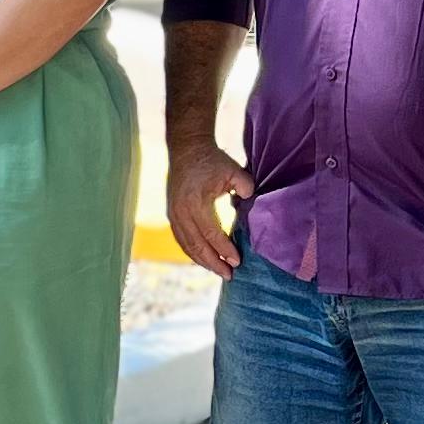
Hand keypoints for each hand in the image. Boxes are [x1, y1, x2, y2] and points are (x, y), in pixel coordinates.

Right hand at [162, 140, 249, 278]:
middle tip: (229, 275)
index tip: (238, 261)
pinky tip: (203, 259)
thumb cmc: (212, 160)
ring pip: (187, 246)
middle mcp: (181, 212)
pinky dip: (192, 252)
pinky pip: (181, 240)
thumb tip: (251, 201)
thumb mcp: (233, 170)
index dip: (225, 249)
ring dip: (203, 261)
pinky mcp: (171, 215)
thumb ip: (246, 186)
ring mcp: (173, 215)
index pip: (212, 234)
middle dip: (214, 263)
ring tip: (218, 271)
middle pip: (198, 246)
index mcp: (196, 203)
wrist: (187, 149)